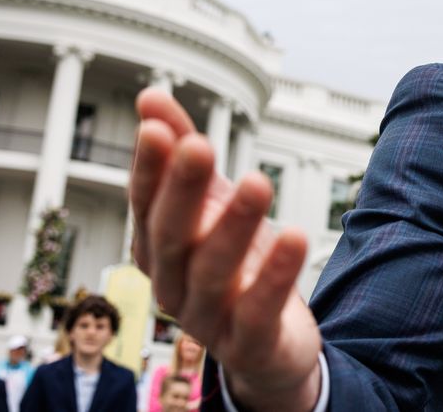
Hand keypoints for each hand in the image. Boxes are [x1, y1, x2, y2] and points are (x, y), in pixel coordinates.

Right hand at [130, 88, 322, 410]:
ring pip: (213, 272)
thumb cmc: (233, 263)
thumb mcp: (212, 204)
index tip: (158, 128)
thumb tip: (149, 96)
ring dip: (235, 226)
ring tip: (261, 183)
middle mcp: (172, 284)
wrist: (269, 347)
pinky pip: (258, 312)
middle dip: (183, 191)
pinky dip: (275, 277)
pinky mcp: (249, 345)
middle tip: (200, 147)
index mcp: (157, 247)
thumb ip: (183, 152)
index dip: (149, 169)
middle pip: (171, 236)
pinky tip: (297, 238)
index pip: (145, 203)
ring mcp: (207, 320)